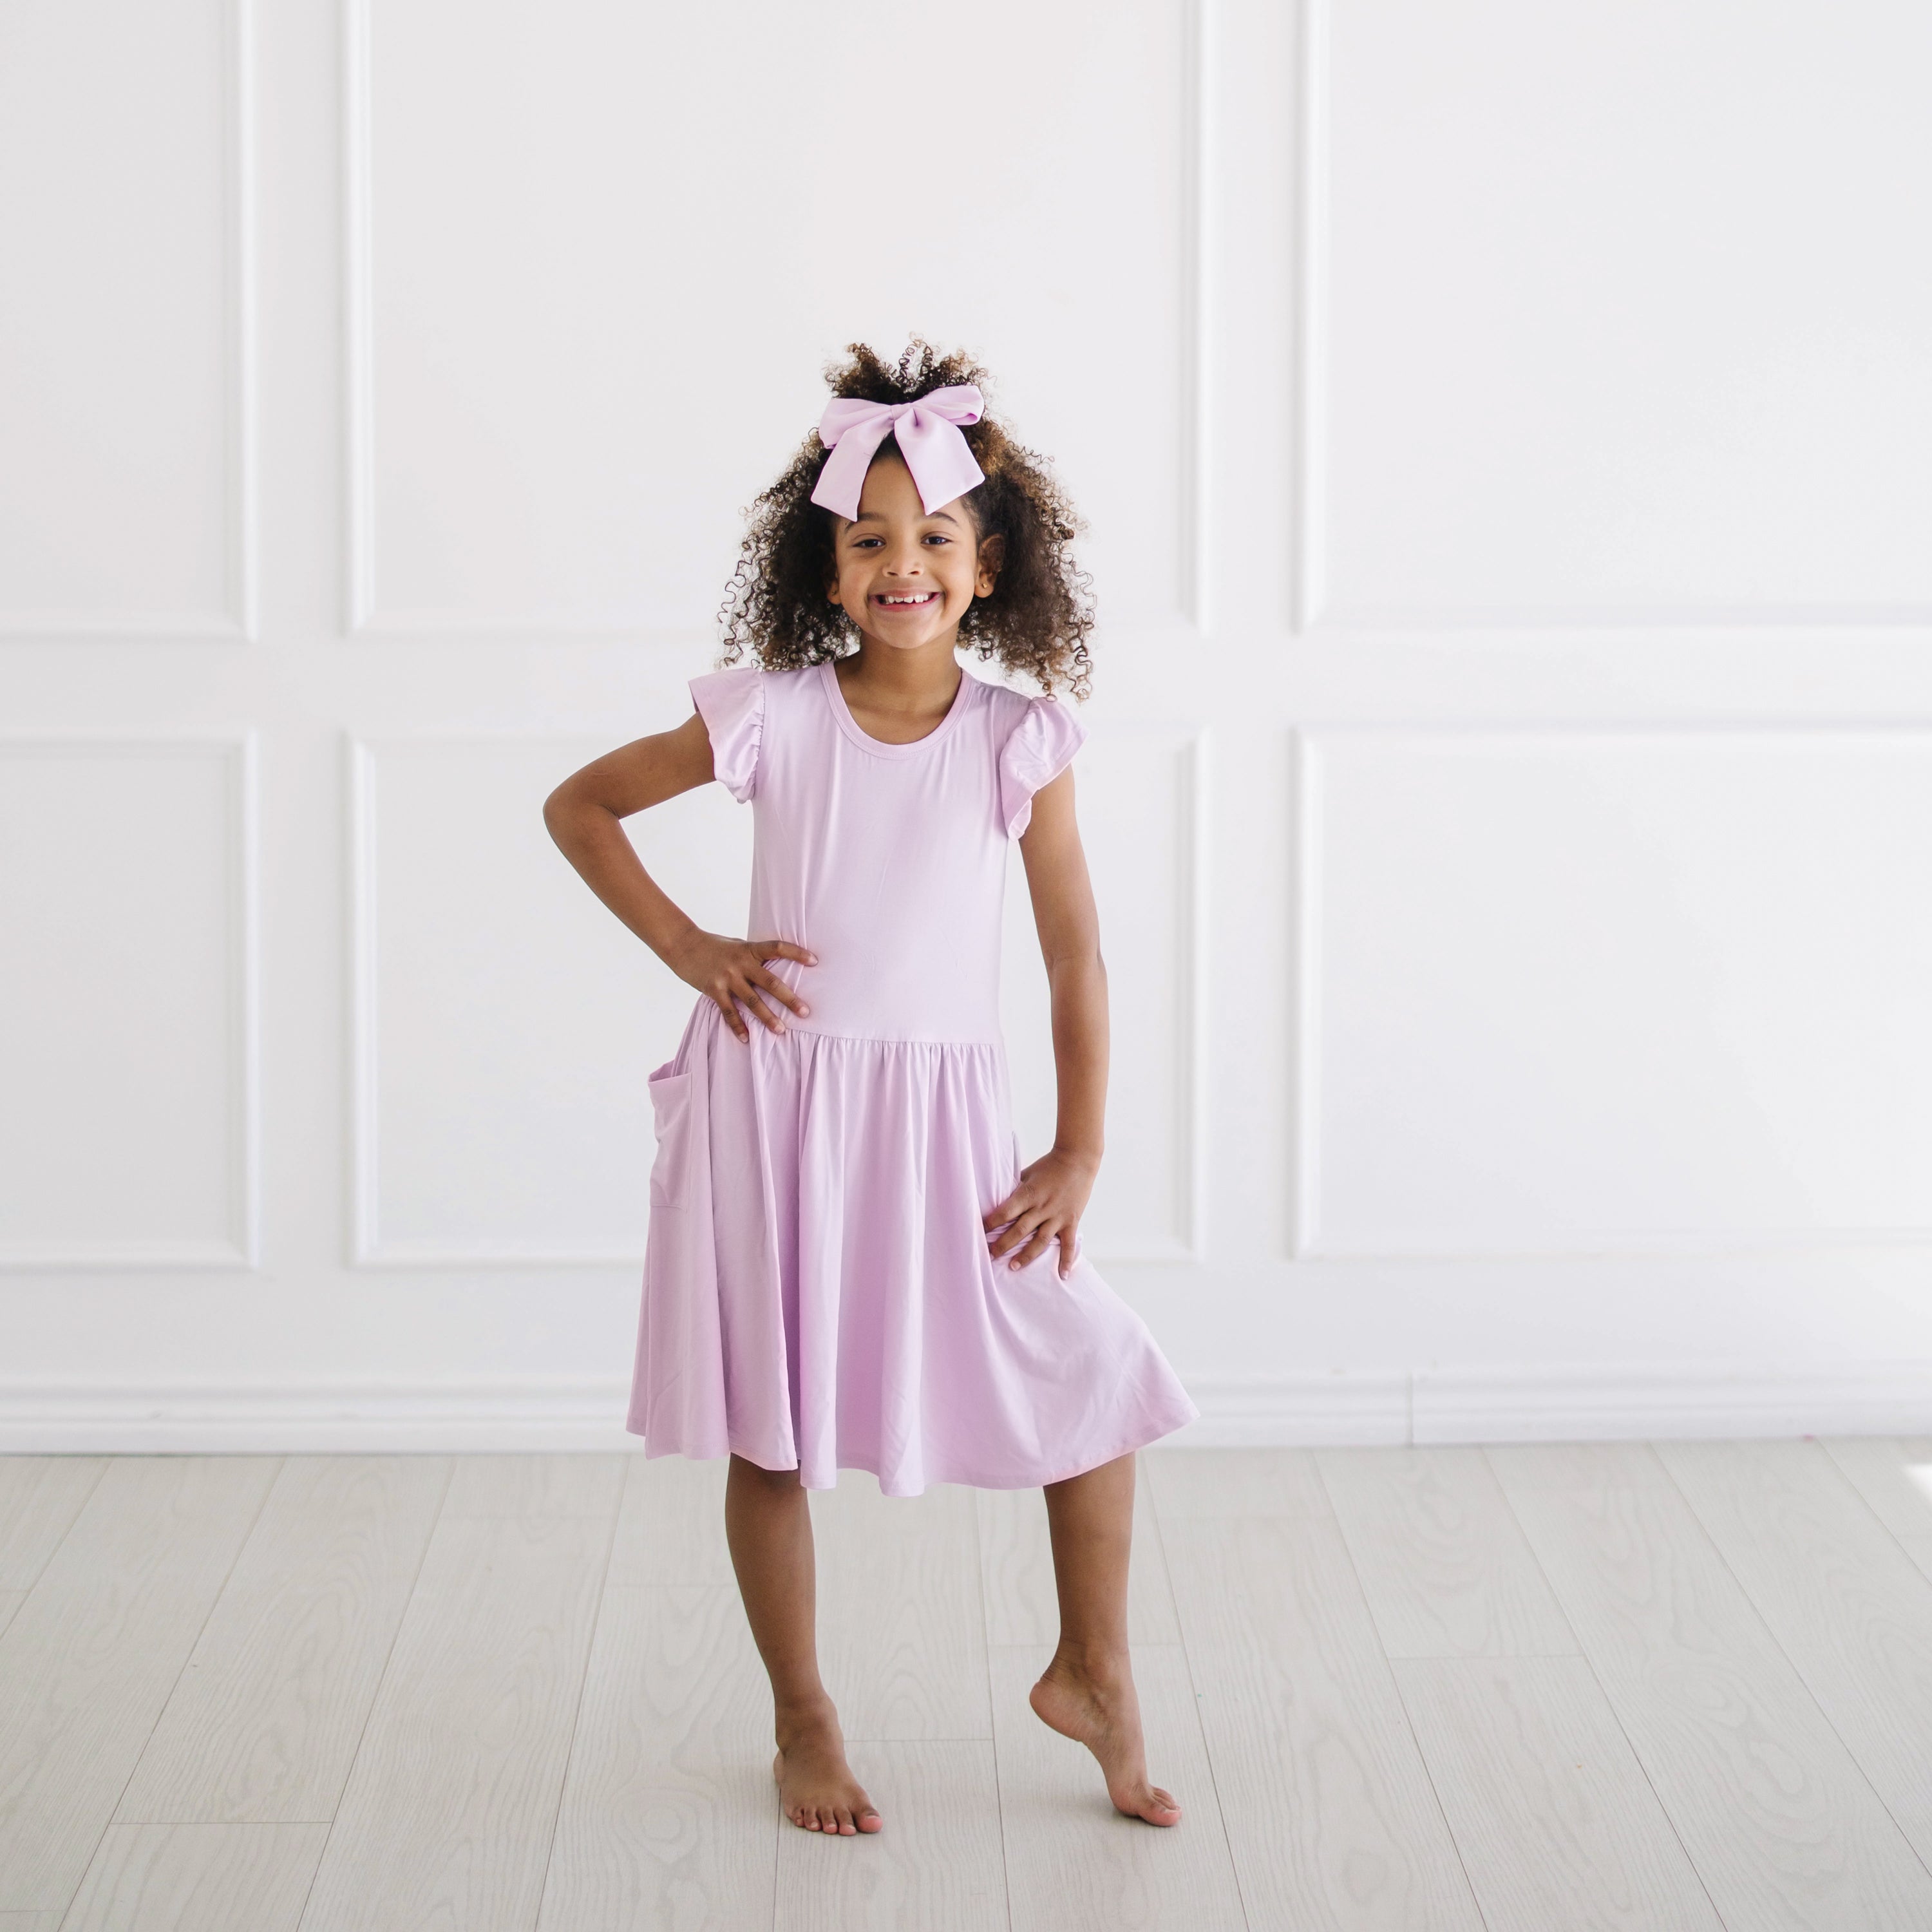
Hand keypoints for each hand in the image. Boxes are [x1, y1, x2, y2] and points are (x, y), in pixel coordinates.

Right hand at [667, 931, 814, 1043]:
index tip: (814, 961)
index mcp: (749, 949)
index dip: (796, 953)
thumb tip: (776, 965)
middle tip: (805, 1012)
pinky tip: (746, 1039)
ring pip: (751, 1001)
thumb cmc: (715, 946)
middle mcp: (740, 964)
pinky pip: (728, 1012)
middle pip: (769, 982)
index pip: (777, 947)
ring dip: (767, 1017)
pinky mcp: (713, 990)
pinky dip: (737, 1026)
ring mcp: (727, 978)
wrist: (684, 945)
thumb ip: (755, 956)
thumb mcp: (738, 945)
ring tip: (781, 1030)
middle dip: (788, 998)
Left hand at [984, 1148, 1098, 1278]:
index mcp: (1028, 1194)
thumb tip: (997, 1201)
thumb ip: (1015, 1189)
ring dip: (1026, 1255)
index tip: (978, 1232)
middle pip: (1019, 1229)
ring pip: (1040, 1240)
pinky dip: (1066, 1260)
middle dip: (1003, 1244)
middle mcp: (1042, 1207)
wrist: (1078, 1159)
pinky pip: (1068, 1244)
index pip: (1005, 1211)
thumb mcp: (1027, 1173)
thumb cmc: (1048, 1165)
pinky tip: (1062, 1275)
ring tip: (1013, 1267)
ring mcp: (1057, 1216)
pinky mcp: (1071, 1221)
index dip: (991, 1222)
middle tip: (989, 1256)